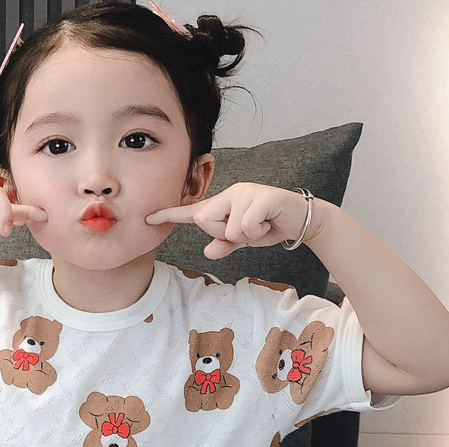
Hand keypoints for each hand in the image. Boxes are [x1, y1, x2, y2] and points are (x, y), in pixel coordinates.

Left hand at [145, 182, 315, 259]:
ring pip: (227, 227)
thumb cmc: (269, 227)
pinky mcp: (262, 197)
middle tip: (245, 230)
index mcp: (223, 202)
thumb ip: (224, 244)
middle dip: (222, 233)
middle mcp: (231, 192)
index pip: (193, 211)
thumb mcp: (243, 240)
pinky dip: (257, 232)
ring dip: (245, 235)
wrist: (301, 221)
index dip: (169, 214)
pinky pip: (246, 224)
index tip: (147, 218)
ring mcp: (246, 192)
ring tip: (261, 225)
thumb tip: (208, 252)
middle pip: (205, 220)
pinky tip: (269, 223)